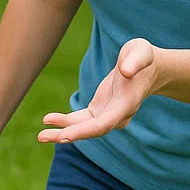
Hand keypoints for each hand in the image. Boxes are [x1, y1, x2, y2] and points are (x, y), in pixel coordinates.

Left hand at [38, 38, 157, 143]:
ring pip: (83, 128)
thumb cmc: (143, 57)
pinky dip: (65, 122)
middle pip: (91, 130)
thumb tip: (125, 70)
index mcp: (126, 104)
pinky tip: (48, 121)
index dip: (84, 131)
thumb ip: (135, 60)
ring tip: (41, 136)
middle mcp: (117, 115)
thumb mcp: (141, 52)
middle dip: (68, 135)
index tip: (65, 136)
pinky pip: (81, 121)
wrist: (149, 68)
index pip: (104, 123)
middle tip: (42, 137)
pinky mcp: (99, 111)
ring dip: (61, 132)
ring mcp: (107, 115)